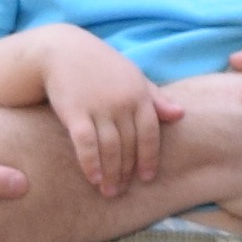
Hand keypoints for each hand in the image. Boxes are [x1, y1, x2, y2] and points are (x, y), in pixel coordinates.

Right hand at [33, 24, 171, 199]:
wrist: (61, 50)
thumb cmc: (100, 65)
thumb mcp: (132, 76)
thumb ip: (155, 98)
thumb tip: (180, 115)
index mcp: (139, 94)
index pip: (151, 133)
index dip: (149, 158)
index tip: (147, 178)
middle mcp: (122, 102)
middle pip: (130, 145)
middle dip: (127, 172)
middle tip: (122, 191)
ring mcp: (99, 107)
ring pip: (111, 149)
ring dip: (111, 174)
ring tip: (109, 191)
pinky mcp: (74, 112)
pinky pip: (86, 144)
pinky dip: (91, 163)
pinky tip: (93, 178)